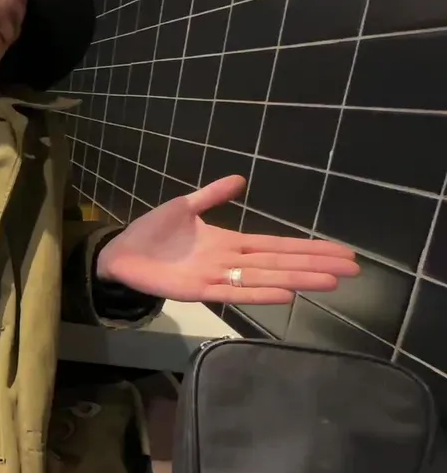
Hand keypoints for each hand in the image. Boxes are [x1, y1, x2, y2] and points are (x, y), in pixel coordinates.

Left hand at [96, 175, 359, 304]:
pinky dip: (259, 293)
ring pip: (264, 278)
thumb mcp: (184, 207)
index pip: (277, 245)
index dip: (308, 248)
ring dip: (297, 279)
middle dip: (315, 265)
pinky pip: (233, 292)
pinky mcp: (197, 290)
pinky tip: (284, 294)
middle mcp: (230, 262)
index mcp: (229, 243)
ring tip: (330, 282)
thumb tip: (241, 178)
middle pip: (280, 263)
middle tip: (353, 270)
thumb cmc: (151, 232)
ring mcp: (216, 277)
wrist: (119, 251)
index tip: (341, 251)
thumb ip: (212, 195)